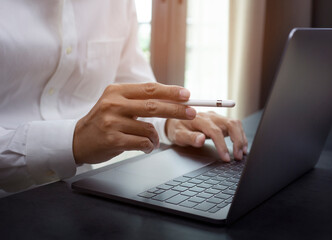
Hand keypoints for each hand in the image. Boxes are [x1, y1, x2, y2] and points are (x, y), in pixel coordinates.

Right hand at [73, 83, 195, 163]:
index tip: (187, 95)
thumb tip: (172, 100)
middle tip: (191, 112)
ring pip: (149, 129)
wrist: (78, 140)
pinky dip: (149, 146)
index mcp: (117, 91)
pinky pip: (142, 143)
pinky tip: (145, 147)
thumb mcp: (116, 103)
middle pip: (154, 106)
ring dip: (156, 137)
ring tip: (153, 141)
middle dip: (176, 110)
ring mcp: (112, 122)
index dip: (170, 92)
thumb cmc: (103, 120)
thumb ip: (139, 100)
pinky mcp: (113, 139)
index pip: (149, 89)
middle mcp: (114, 104)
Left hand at [165, 111, 247, 161]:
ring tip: (242, 152)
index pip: (215, 131)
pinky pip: (234, 125)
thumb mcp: (178, 135)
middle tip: (238, 156)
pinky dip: (240, 135)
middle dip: (237, 140)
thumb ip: (189, 138)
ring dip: (241, 138)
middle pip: (230, 124)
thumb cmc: (177, 129)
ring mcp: (217, 117)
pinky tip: (241, 146)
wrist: (176, 121)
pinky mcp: (220, 120)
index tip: (226, 158)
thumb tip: (201, 140)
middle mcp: (210, 116)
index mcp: (199, 119)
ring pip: (235, 124)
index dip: (222, 145)